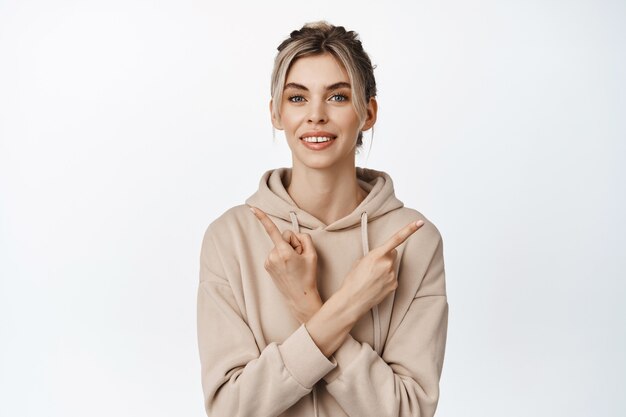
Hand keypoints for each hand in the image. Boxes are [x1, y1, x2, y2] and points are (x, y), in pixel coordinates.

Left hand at [249, 205, 321, 322]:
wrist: (299, 297)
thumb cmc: (308, 276)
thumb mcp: (312, 254)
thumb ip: (304, 238)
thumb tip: (294, 235)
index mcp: (284, 252)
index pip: (272, 230)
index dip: (262, 217)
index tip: (252, 207)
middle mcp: (273, 256)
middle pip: (284, 237)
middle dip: (293, 243)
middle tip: (300, 257)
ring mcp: (268, 261)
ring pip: (279, 245)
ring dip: (287, 251)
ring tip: (294, 264)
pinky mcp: (267, 266)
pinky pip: (276, 253)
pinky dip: (283, 256)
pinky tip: (288, 267)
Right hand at [339, 219, 424, 318]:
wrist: (352, 300)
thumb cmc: (352, 281)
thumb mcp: (359, 262)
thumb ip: (372, 256)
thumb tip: (379, 258)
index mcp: (377, 254)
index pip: (396, 239)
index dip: (410, 229)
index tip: (420, 223)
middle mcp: (387, 264)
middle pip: (393, 253)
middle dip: (387, 256)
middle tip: (374, 266)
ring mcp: (392, 275)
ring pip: (392, 266)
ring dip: (385, 269)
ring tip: (372, 278)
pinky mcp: (394, 285)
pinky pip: (392, 277)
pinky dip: (386, 279)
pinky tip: (376, 285)